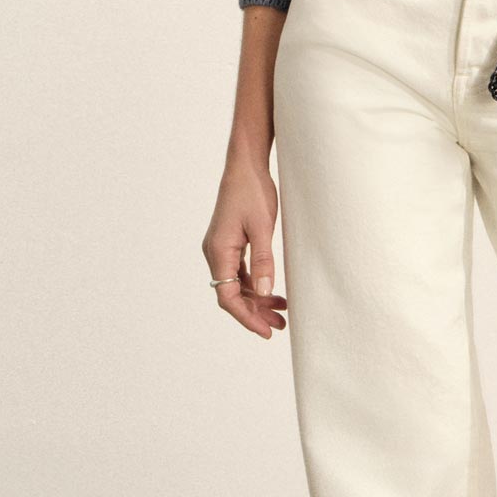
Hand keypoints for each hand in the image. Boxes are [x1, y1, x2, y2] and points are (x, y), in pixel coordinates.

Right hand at [203, 159, 287, 336]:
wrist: (245, 166)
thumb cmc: (253, 192)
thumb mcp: (262, 227)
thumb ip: (263, 261)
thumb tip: (263, 293)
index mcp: (219, 251)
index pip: (227, 297)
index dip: (246, 317)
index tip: (265, 331)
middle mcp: (215, 253)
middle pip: (231, 294)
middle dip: (254, 313)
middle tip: (279, 327)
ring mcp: (221, 248)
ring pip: (236, 285)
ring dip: (256, 300)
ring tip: (281, 313)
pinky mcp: (229, 243)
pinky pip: (239, 272)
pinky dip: (254, 284)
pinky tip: (272, 292)